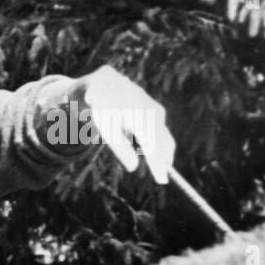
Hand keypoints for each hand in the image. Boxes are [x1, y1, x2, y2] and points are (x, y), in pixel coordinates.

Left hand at [76, 65, 175, 183]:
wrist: (104, 84)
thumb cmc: (102, 109)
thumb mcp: (105, 128)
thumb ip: (119, 147)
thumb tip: (133, 168)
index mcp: (137, 115)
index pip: (151, 144)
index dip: (157, 163)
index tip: (161, 180)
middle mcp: (151, 111)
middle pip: (161, 140)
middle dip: (163, 160)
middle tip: (163, 180)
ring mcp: (156, 109)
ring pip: (162, 135)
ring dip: (162, 152)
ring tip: (161, 169)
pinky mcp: (156, 110)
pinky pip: (160, 130)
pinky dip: (159, 143)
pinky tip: (160, 155)